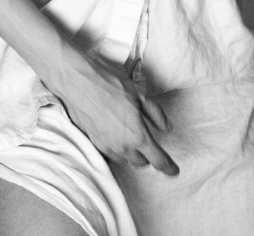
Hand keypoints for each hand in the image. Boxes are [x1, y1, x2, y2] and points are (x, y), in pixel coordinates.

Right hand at [50, 53, 178, 175]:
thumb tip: (166, 128)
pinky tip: (116, 133)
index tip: (174, 171)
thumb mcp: (140, 94)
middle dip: (147, 155)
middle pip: (141, 162)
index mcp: (138, 135)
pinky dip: (118, 148)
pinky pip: (112, 154)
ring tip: (130, 134)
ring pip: (126, 159)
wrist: (80, 83)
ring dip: (132, 152)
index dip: (168, 167)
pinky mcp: (95, 144)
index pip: (158, 159)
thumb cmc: (111, 85)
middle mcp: (123, 147)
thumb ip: (156, 114)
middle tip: (147, 139)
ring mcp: (107, 147)